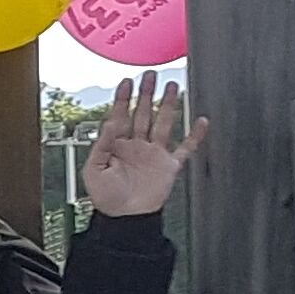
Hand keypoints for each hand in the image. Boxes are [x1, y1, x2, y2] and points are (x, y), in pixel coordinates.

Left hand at [82, 72, 204, 218]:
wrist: (125, 218)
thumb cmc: (106, 197)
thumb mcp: (93, 170)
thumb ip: (101, 146)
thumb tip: (109, 124)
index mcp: (117, 145)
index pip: (120, 116)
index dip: (123, 99)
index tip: (127, 82)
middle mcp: (137, 145)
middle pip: (143, 114)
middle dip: (146, 94)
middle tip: (150, 75)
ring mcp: (154, 153)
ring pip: (163, 123)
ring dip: (168, 105)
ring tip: (172, 86)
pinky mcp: (169, 166)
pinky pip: (185, 148)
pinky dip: (195, 136)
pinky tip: (201, 121)